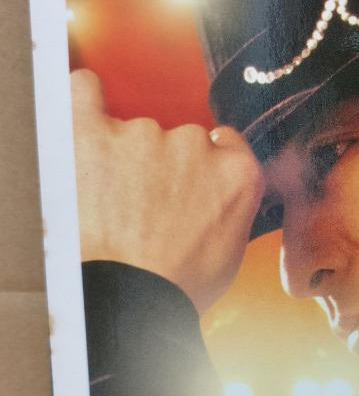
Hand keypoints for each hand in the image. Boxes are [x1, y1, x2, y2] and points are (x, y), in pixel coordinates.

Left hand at [71, 69, 265, 312]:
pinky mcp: (93, 136)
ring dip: (126, 155)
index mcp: (238, 175)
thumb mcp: (232, 249)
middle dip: (165, 166)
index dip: (205, 163)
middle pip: (181, 139)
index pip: (225, 144)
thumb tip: (218, 197)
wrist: (130, 302)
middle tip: (147, 208)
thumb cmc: (179, 287)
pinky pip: (84, 93)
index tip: (190, 182)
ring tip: (110, 203)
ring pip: (137, 131)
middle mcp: (197, 146)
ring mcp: (144, 138)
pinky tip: (86, 104)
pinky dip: (84, 96)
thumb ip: (231, 207)